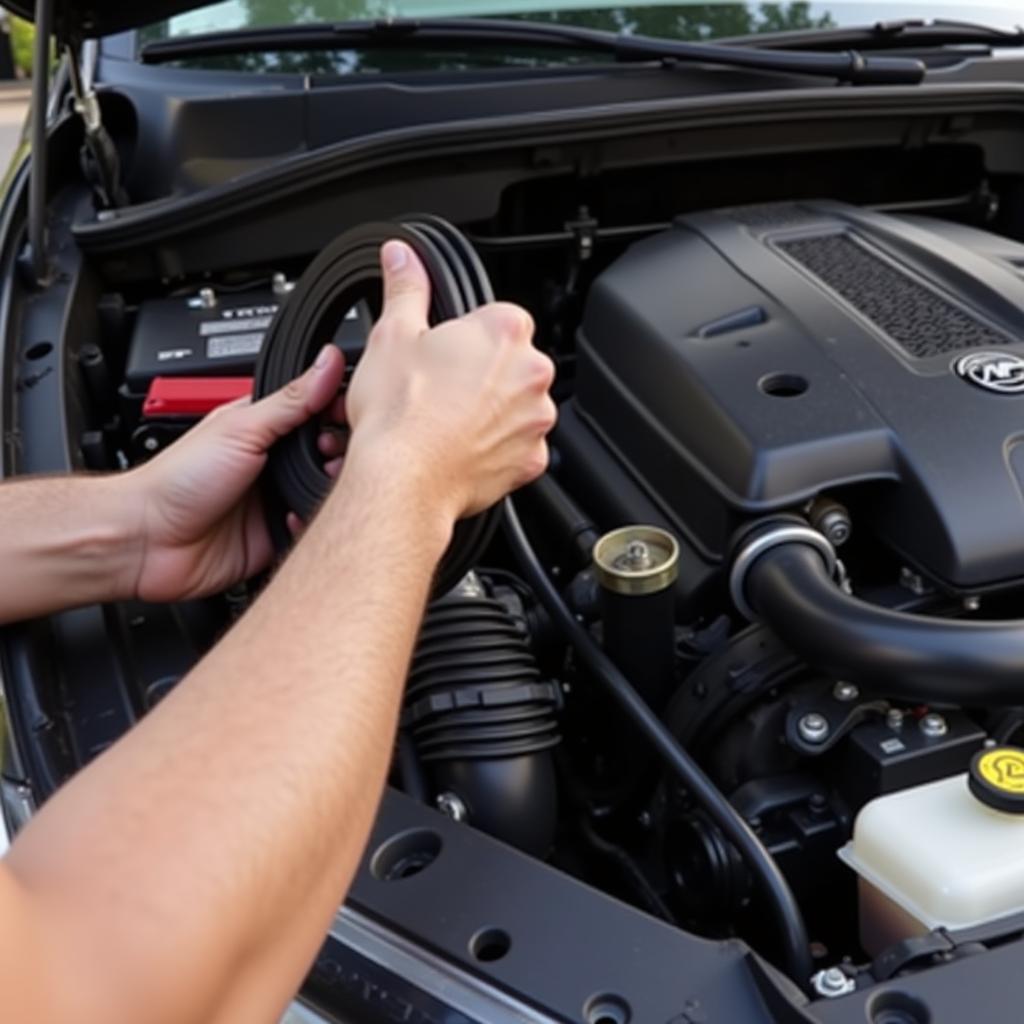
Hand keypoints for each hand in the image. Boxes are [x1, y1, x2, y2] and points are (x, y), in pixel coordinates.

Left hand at [125, 348, 345, 602]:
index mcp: (264, 428)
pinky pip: (310, 534)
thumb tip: (327, 361)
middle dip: (339, 456)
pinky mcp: (275, 537)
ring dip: (328, 493)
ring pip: (323, 495)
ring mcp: (274, 501)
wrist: (147, 539)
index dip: (339, 413)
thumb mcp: (241, 428)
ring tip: (323, 487)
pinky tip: (300, 520)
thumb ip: (290, 399)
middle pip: (327, 455)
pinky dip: (312, 529)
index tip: (353, 415)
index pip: (317, 412)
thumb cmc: (176, 479)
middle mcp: (272, 463)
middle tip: (331, 455)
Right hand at [342, 240, 556, 521]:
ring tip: (449, 422)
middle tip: (441, 391)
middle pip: (512, 363)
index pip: (499, 319)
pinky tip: (463, 448)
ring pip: (518, 406)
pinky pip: (519, 447)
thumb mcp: (392, 335)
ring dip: (493, 411)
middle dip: (483, 373)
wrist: (403, 480)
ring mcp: (536, 419)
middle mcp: (532, 373)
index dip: (467, 337)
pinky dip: (498, 449)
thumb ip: (405, 288)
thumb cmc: (399, 414)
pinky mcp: (532, 460)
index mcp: (505, 331)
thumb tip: (402, 256)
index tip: (446, 355)